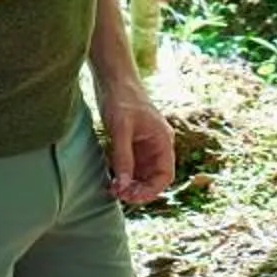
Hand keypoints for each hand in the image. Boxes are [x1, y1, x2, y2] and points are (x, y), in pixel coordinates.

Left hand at [97, 81, 175, 202]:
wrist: (113, 79)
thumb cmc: (121, 99)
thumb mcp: (121, 129)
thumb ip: (123, 158)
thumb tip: (122, 186)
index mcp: (163, 141)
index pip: (165, 175)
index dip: (151, 190)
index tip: (132, 197)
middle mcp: (157, 146)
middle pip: (153, 178)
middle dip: (139, 190)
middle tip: (119, 195)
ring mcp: (144, 146)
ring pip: (142, 175)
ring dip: (130, 185)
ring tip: (113, 190)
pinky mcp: (132, 144)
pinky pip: (131, 167)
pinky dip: (123, 176)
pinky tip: (111, 180)